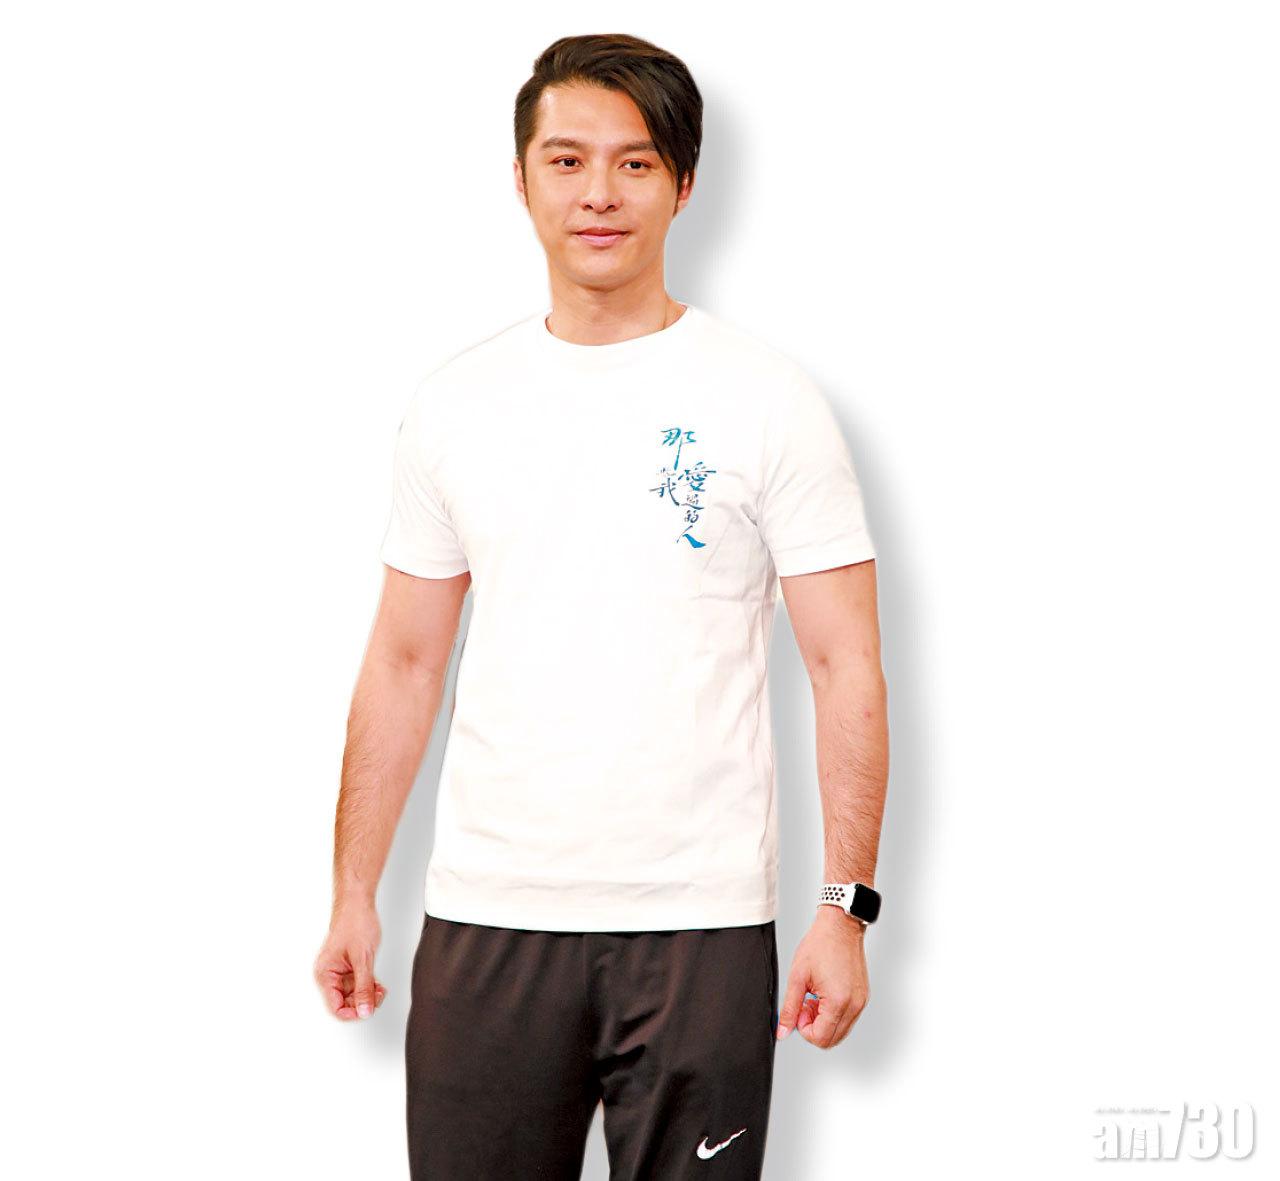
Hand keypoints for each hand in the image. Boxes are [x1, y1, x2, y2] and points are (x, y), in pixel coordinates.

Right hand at [314, 902, 387, 1020]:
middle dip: (363, 1002)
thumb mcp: (362, 959)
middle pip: (344, 1002)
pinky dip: (369, 985)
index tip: (368, 1010)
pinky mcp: (349, 965)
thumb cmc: (355, 922)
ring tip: (380, 989)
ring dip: (368, 994)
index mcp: (325, 974)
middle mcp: (329, 974)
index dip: (352, 1013)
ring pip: (353, 994)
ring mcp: (339, 970)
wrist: (358, 902)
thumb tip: (365, 1011)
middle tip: (378, 996)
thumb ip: (364, 987)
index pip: (335, 1007)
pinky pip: (358, 983)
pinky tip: (378, 984)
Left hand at [775, 906, 868, 1048]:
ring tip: (814, 998)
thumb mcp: (798, 977)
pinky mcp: (862, 997)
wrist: (840, 926)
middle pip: (832, 1039)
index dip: (804, 1030)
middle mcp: (854, 1005)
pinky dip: (834, 1013)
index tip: (799, 1011)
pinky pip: (848, 1017)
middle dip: (814, 1027)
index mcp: (839, 1001)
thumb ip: (790, 1008)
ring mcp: (861, 1001)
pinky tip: (824, 995)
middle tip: (805, 1005)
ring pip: (841, 1030)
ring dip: (824, 1021)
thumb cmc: (821, 944)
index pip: (821, 1038)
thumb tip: (783, 1030)